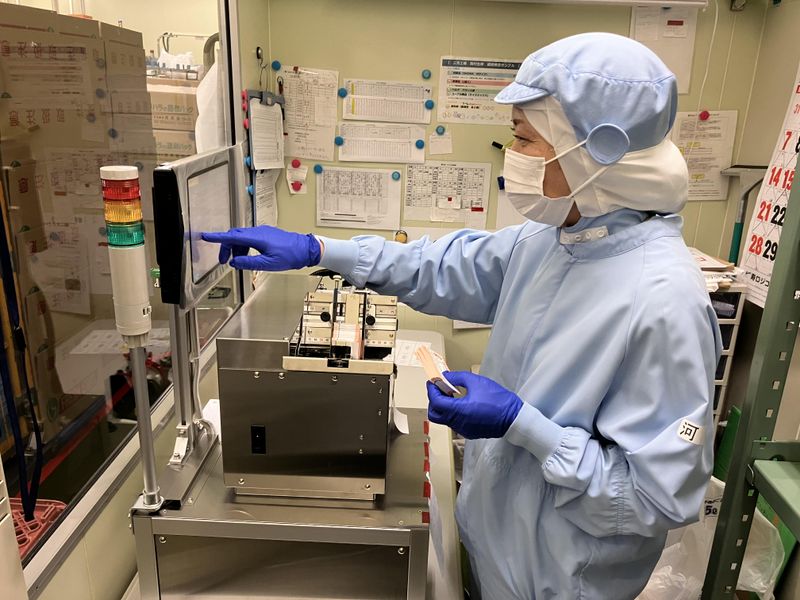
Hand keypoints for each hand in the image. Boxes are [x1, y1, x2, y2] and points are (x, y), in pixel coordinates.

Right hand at [201, 226, 320, 270]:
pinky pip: (250, 238)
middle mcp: (258, 232)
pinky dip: (244, 247)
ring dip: (236, 249)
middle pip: (235, 236)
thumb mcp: (268, 264)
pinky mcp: (266, 234)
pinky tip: (248, 257)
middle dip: (226, 247)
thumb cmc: (290, 256)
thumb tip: (234, 262)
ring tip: (238, 262)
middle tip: (224, 261)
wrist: (305, 249)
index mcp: (256, 237)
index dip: (217, 237)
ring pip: (242, 237)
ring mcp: (262, 232)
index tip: (206, 236)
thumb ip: (248, 263)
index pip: (232, 237)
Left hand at [426, 371, 522, 438]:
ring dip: (443, 407)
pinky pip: (454, 423)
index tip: (432, 382)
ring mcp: (463, 430)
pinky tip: (461, 404)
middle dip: (434, 401)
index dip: (431, 390)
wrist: (514, 418)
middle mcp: (457, 423)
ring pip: (444, 419)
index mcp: (458, 411)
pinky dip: (452, 413)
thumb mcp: (476, 381)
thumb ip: (457, 377)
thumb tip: (445, 377)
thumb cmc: (497, 399)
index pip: (435, 402)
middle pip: (434, 414)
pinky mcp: (469, 433)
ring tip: (452, 394)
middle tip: (440, 389)